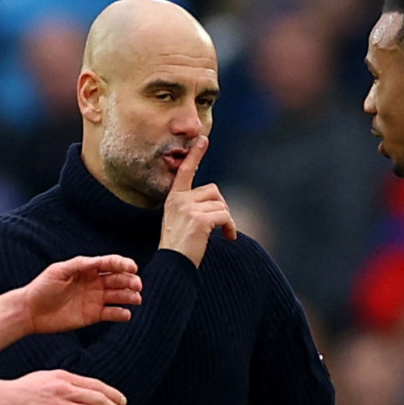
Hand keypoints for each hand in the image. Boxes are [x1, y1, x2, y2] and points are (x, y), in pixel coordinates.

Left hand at [23, 255, 142, 333]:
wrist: (31, 311)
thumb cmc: (42, 287)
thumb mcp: (59, 271)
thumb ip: (78, 265)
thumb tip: (96, 261)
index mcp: (87, 269)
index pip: (110, 263)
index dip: (123, 264)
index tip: (132, 267)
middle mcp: (95, 282)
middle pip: (118, 279)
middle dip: (130, 280)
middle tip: (137, 285)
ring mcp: (95, 299)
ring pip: (119, 296)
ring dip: (130, 296)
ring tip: (136, 299)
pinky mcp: (93, 315)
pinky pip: (112, 313)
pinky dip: (121, 314)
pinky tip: (126, 314)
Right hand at [159, 135, 236, 265]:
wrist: (173, 265)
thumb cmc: (179, 248)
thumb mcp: (181, 221)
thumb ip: (193, 207)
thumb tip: (217, 203)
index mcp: (174, 199)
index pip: (185, 172)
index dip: (195, 155)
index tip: (203, 139)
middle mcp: (179, 200)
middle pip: (213, 191)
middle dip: (221, 207)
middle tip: (223, 226)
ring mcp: (188, 209)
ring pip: (221, 205)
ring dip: (227, 220)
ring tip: (223, 235)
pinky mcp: (200, 219)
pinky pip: (224, 215)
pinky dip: (230, 227)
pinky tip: (227, 237)